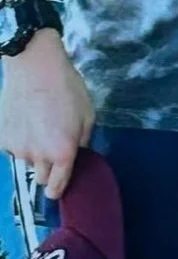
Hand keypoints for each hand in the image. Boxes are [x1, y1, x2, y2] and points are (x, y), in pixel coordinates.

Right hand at [0, 32, 94, 198]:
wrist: (35, 68)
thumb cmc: (67, 89)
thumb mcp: (88, 115)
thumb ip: (83, 142)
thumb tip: (77, 155)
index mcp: (63, 153)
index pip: (57, 187)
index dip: (59, 191)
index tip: (58, 189)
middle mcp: (37, 156)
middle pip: (41, 177)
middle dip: (49, 170)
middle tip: (54, 149)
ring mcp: (16, 149)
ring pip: (27, 161)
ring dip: (34, 153)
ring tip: (40, 128)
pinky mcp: (1, 139)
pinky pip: (12, 148)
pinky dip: (18, 141)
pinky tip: (25, 121)